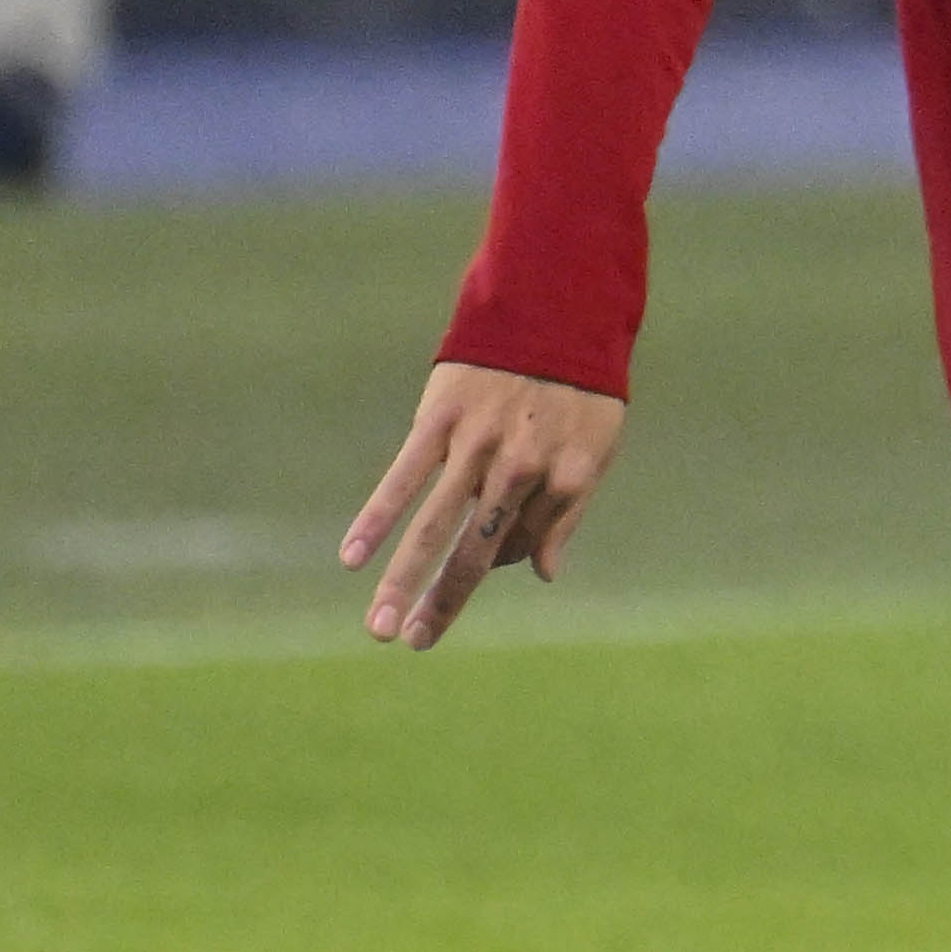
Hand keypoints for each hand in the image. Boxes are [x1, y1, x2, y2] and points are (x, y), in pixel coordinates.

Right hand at [341, 361, 629, 646]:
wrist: (554, 309)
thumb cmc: (579, 389)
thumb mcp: (597, 450)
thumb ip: (566, 512)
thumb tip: (544, 573)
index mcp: (567, 478)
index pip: (523, 546)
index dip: (497, 565)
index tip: (466, 584)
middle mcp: (521, 469)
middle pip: (473, 552)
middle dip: (442, 602)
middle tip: (414, 642)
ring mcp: (476, 445)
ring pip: (433, 527)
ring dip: (402, 580)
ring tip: (379, 626)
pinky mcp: (440, 419)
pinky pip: (402, 478)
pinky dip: (376, 519)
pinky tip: (353, 557)